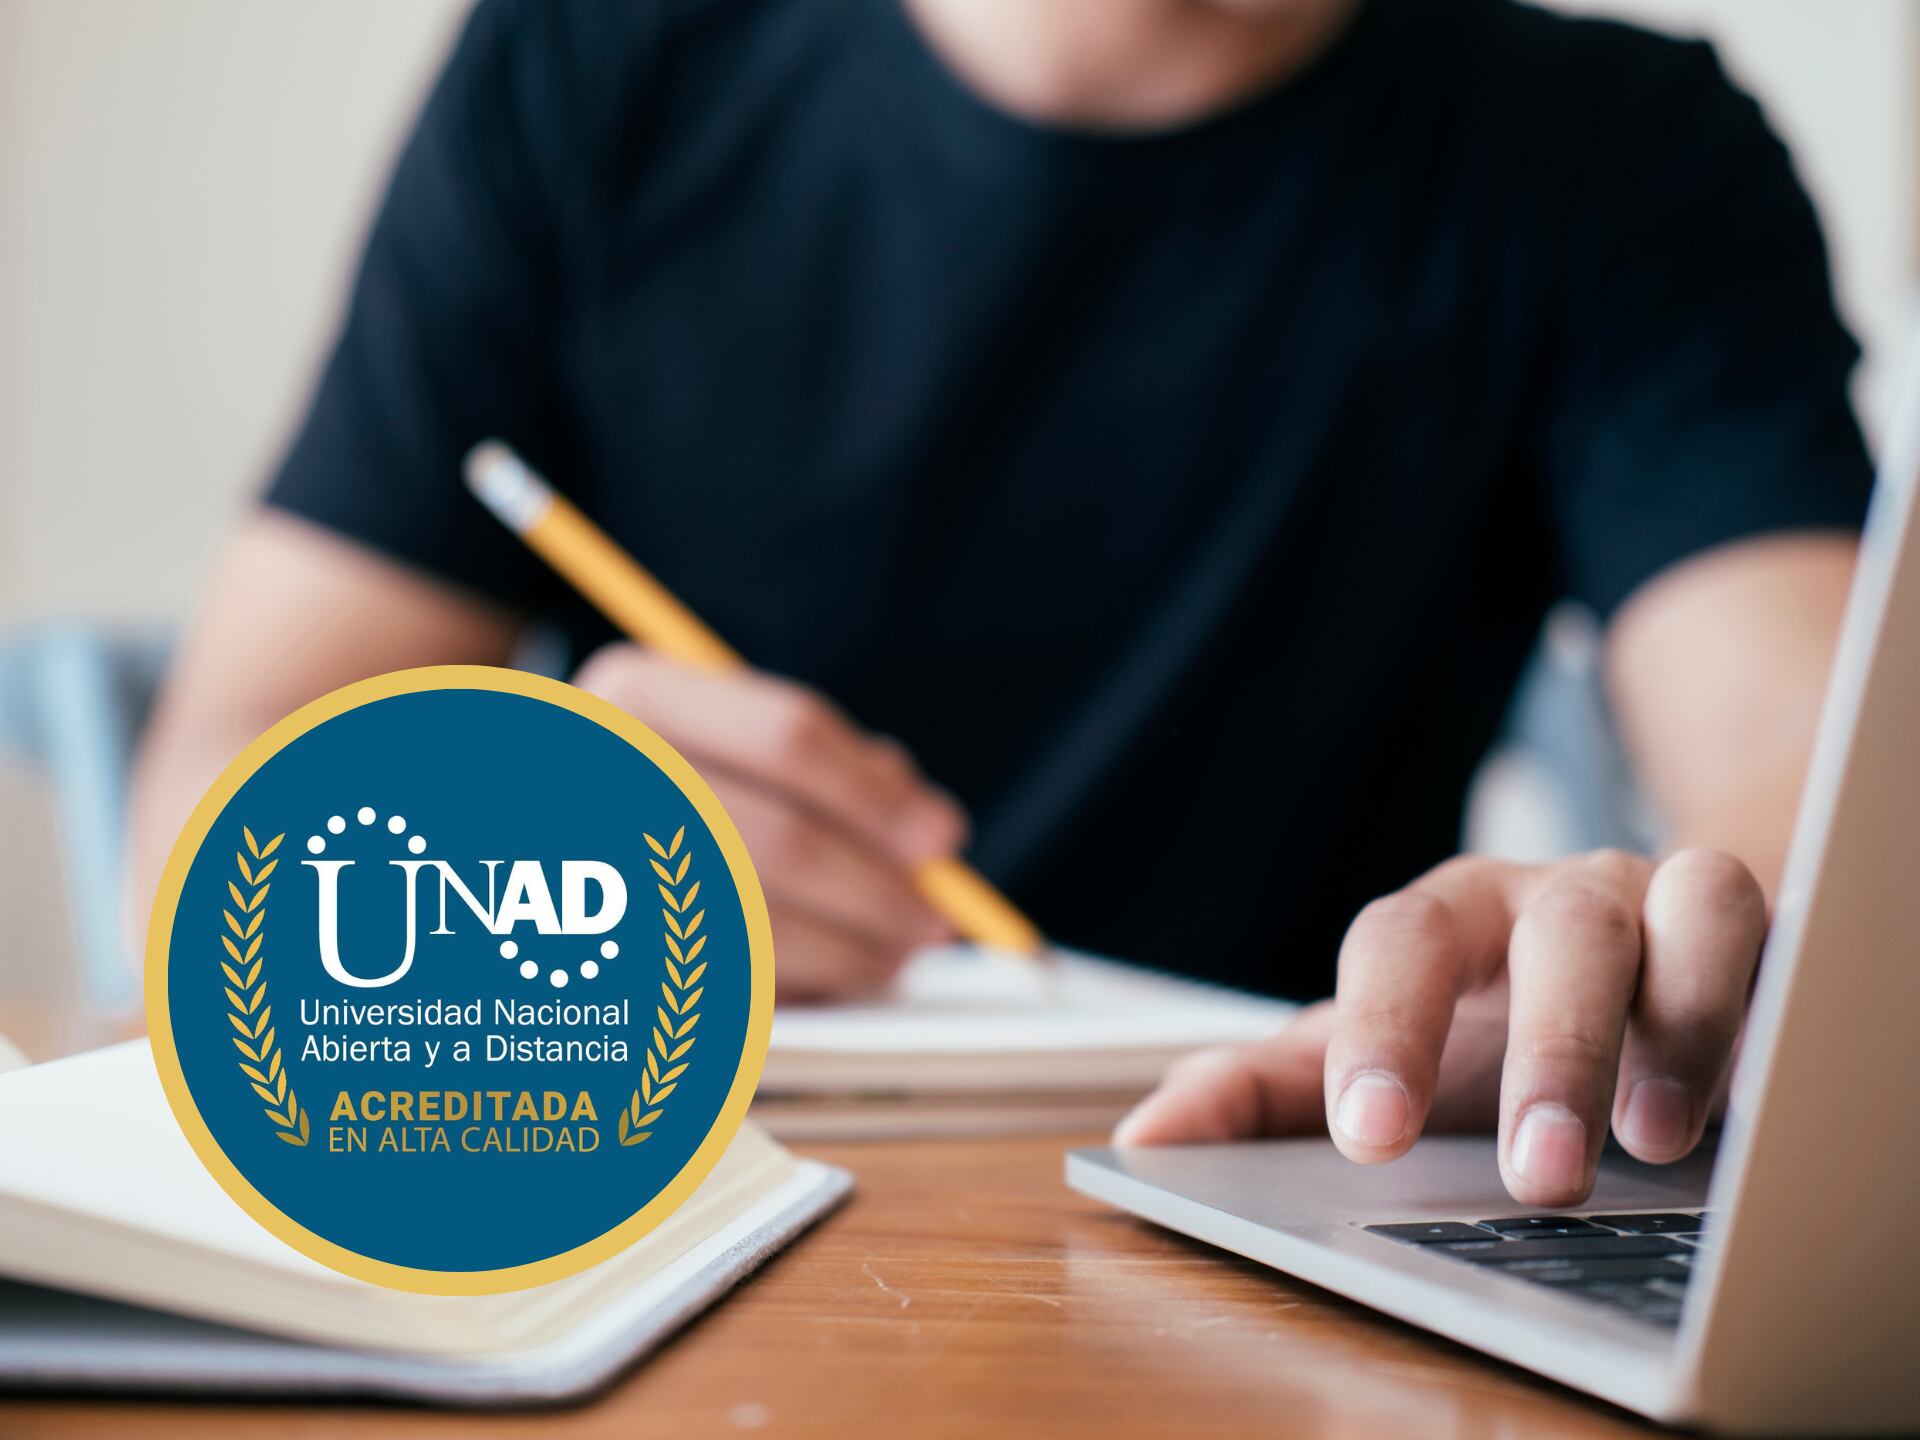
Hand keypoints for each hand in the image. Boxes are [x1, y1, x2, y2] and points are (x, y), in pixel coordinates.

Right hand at [573, 643, 964, 999]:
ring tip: (897, 954)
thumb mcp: (709, 733)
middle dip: (878, 888)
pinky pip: (718, 980)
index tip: (945, 836)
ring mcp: (585, 865)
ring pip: (757, 924)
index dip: (880, 794)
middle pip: (784, 840)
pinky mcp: (592, 952)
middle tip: (937, 917)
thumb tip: (926, 829)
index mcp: (634, 694)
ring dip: (849, 951)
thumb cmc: (644, 781)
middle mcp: (600, 771)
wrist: (501, 834)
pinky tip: (835, 979)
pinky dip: (793, 985)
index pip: (788, 738)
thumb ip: (817, 763)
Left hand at [1115, 848, 1767, 1204]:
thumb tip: (1146, 1138)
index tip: (1369, 1133)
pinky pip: (1751, 922)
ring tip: (1645, 1141)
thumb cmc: (1484, 1031)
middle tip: (1535, 1174)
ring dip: (1662, 1026)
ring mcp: (1650, 896)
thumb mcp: (1375, 1062)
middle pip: (1545, 932)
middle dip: (1543, 1051)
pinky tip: (1730, 1093)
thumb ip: (1261, 1095)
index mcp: (1441, 922)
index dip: (1380, 1030)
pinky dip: (1742, 995)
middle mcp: (1545, 895)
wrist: (1622, 977)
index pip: (1398, 943)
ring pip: (1669, 910)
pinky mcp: (1742, 919)